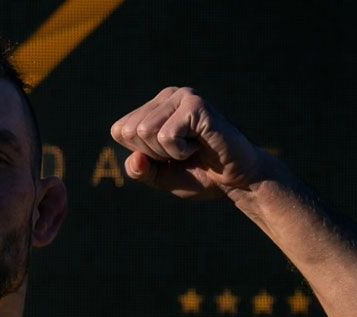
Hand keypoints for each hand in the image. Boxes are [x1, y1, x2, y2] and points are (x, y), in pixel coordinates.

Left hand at [111, 87, 271, 199]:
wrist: (237, 181)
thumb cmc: (199, 174)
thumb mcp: (158, 176)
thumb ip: (138, 169)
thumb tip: (134, 159)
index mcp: (154, 108)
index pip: (119, 131)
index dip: (141, 153)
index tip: (169, 156)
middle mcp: (166, 96)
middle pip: (131, 132)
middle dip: (154, 153)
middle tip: (183, 153)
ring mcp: (182, 96)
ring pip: (146, 132)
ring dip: (168, 152)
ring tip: (192, 148)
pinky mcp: (195, 104)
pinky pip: (166, 135)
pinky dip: (180, 150)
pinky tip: (200, 145)